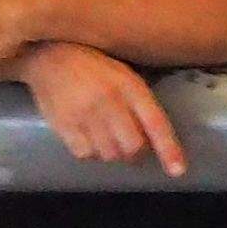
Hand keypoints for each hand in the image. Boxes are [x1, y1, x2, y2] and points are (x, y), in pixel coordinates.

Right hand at [18, 41, 184, 175]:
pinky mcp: (63, 125)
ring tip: (106, 138)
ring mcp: (84, 114)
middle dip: (135, 152)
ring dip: (112, 153)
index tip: (178, 171)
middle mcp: (109, 101)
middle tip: (129, 146)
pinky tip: (88, 139)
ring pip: (109, 154)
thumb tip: (152, 138)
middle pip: (132, 146)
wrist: (48, 56)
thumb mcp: (123, 74)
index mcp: (129, 86)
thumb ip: (139, 102)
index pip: (155, 123)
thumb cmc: (92, 65)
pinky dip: (91, 153)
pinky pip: (85, 154)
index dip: (168, 149)